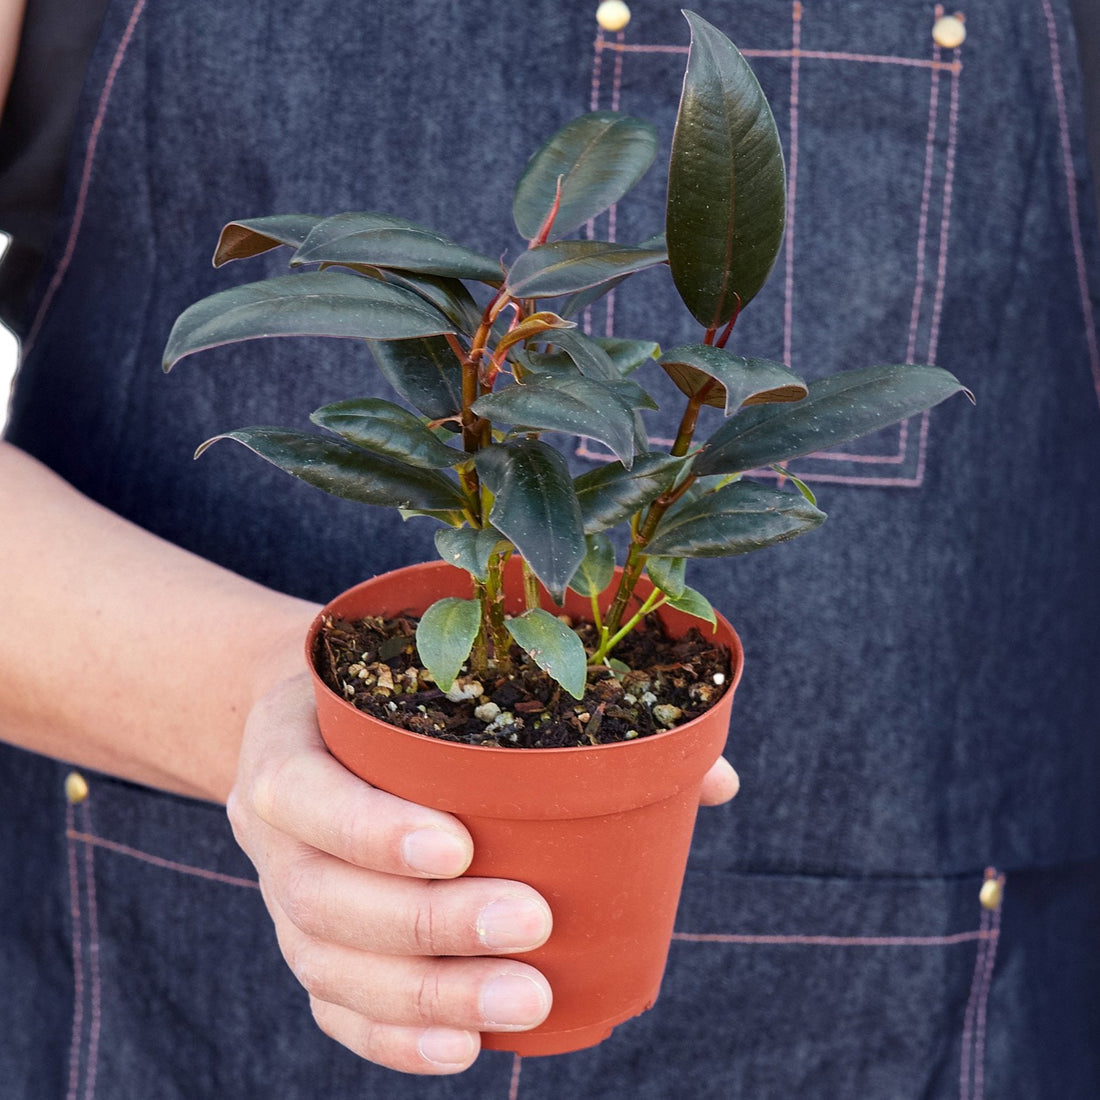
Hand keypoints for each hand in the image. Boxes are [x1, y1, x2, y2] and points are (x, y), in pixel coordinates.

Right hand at [228, 673, 738, 1074]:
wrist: (298, 726)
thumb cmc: (391, 699)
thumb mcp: (436, 676)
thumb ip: (558, 713)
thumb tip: (711, 777)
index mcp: (290, 745)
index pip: (307, 793)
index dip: (374, 829)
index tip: (463, 846)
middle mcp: (272, 832)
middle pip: (326, 897)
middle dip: (430, 923)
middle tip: (532, 924)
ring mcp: (282, 896)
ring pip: (331, 964)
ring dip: (427, 994)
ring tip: (525, 999)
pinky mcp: (306, 946)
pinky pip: (332, 1007)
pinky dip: (393, 1038)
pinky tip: (465, 1049)